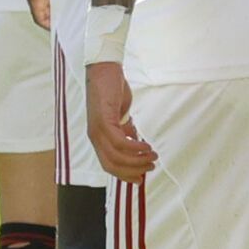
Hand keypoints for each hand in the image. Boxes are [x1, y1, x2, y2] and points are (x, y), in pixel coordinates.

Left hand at [86, 61, 156, 181]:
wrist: (104, 69)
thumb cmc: (111, 91)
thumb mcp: (120, 116)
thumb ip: (126, 130)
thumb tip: (135, 143)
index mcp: (98, 137)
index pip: (108, 165)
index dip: (124, 175)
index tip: (141, 179)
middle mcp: (95, 136)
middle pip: (112, 165)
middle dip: (134, 171)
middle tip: (151, 167)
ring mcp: (97, 128)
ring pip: (117, 156)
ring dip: (138, 160)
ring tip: (153, 156)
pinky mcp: (103, 120)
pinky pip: (119, 142)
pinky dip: (135, 147)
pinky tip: (146, 145)